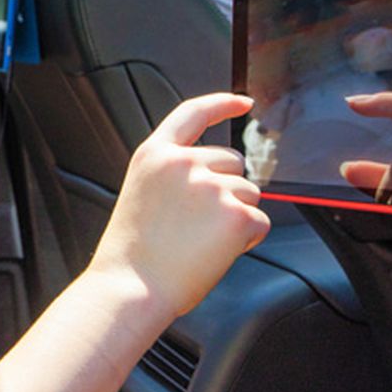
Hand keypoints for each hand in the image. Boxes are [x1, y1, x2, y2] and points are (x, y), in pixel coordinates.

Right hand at [87, 93, 270, 317]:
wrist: (131, 289)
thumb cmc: (132, 255)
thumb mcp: (141, 194)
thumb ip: (173, 175)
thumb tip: (214, 175)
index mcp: (155, 156)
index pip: (194, 113)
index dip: (222, 104)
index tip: (242, 102)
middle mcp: (184, 164)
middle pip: (234, 162)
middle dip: (227, 188)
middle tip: (196, 223)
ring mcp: (212, 187)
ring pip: (249, 193)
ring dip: (235, 216)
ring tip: (200, 241)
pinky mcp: (236, 214)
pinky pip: (259, 221)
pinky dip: (245, 240)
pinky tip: (214, 252)